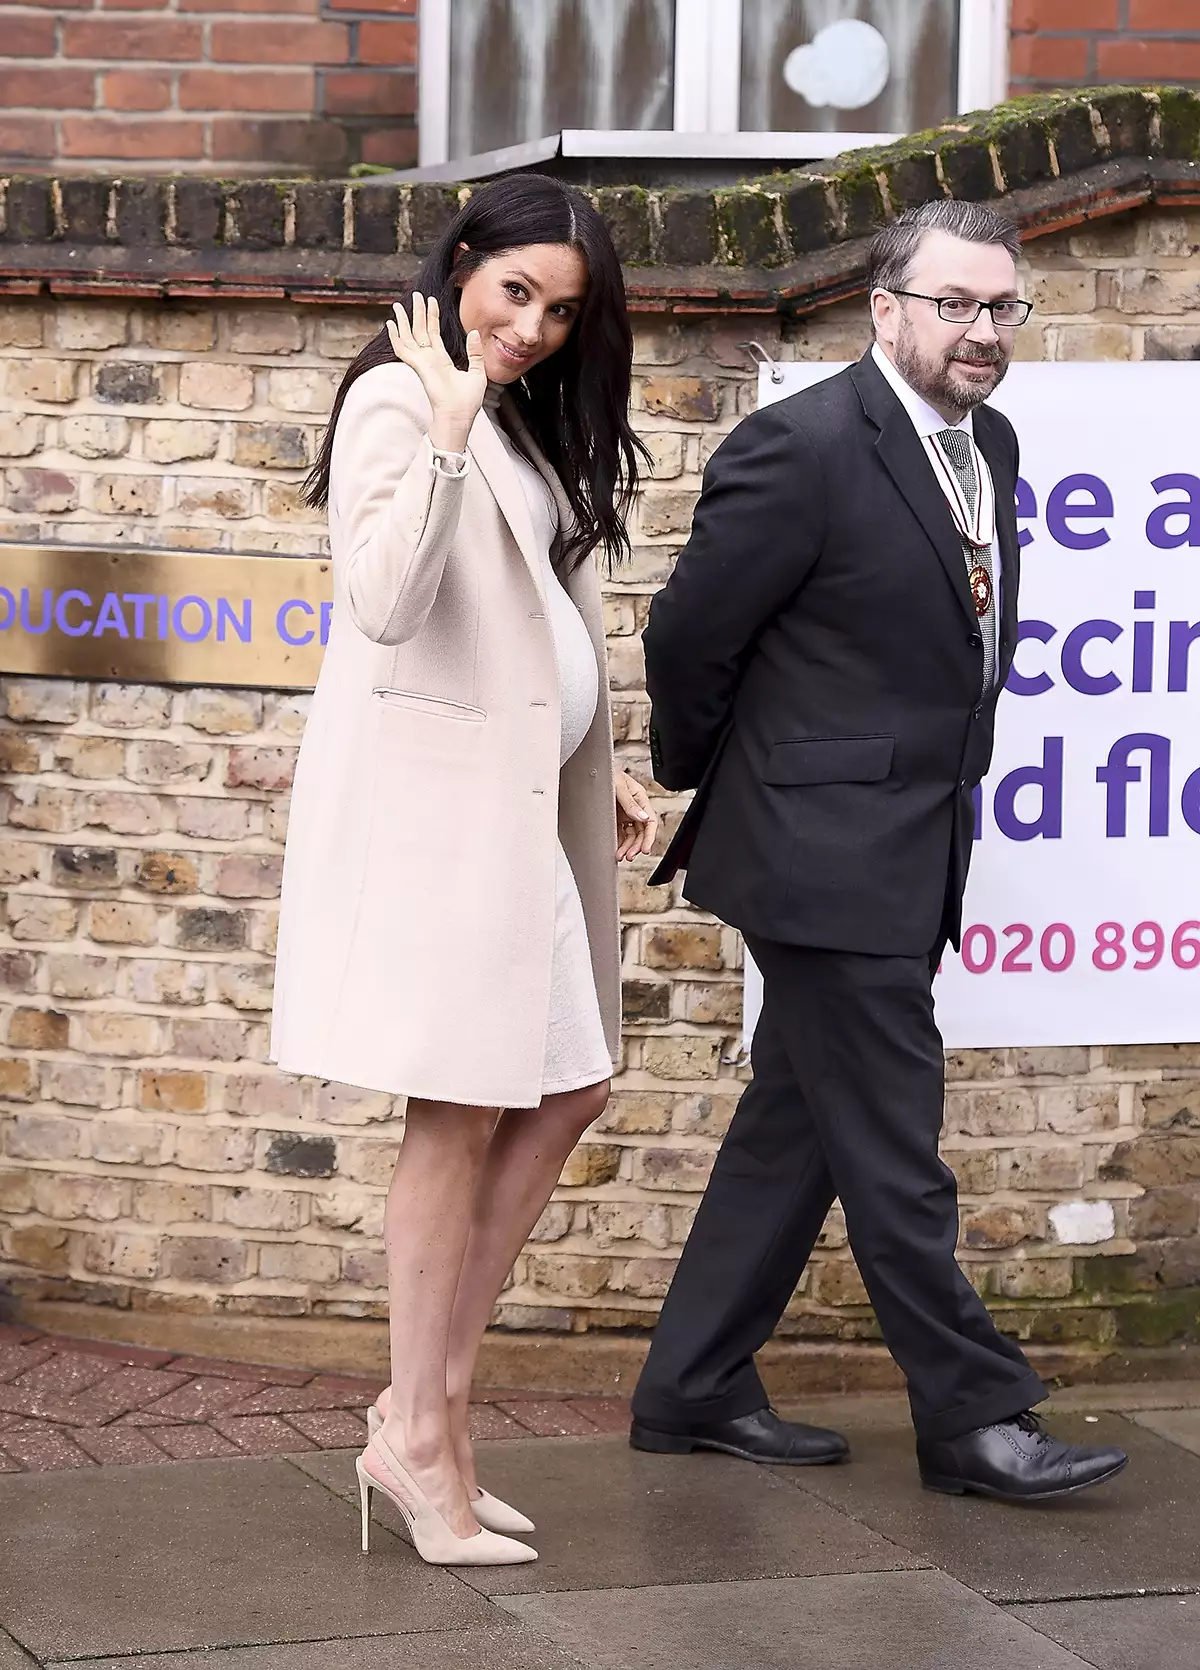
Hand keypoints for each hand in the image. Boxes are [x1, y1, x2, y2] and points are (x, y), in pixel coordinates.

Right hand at [387, 293, 485, 452]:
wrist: (459, 416)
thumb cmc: (468, 402)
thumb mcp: (477, 373)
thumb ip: (474, 353)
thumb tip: (473, 332)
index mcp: (441, 360)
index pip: (434, 333)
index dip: (432, 316)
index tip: (432, 301)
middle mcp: (429, 360)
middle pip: (420, 331)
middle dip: (417, 312)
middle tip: (416, 295)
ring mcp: (422, 363)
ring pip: (409, 336)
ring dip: (404, 320)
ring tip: (398, 304)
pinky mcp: (419, 366)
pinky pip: (403, 349)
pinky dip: (396, 337)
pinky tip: (390, 324)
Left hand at [615, 770, 657, 862]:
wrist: (590, 770)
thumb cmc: (606, 772)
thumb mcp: (618, 785)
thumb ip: (630, 803)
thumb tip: (642, 818)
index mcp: (640, 798)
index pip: (650, 821)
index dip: (649, 837)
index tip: (645, 849)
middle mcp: (634, 808)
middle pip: (641, 832)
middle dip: (636, 846)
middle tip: (629, 856)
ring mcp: (624, 814)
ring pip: (631, 835)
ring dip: (627, 847)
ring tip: (621, 856)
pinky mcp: (614, 818)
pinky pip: (620, 834)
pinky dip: (619, 843)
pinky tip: (616, 850)